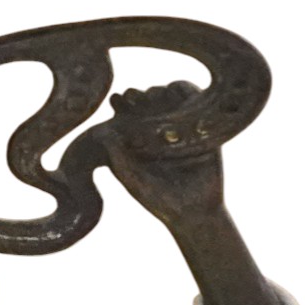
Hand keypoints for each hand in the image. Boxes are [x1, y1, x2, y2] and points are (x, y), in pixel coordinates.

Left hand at [101, 81, 224, 227]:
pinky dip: (188, 92)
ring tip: (156, 94)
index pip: (127, 115)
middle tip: (133, 95)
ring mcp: (180, 128)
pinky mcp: (202, 128)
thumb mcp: (135, 182)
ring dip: (162, 91)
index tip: (117, 100)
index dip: (122, 105)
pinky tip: (178, 91)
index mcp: (138, 140)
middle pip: (148, 104)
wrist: (194, 213)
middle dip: (140, 96)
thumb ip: (119, 161)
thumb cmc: (159, 201)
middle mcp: (158, 131)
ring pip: (170, 99)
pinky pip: (196, 103)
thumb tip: (102, 134)